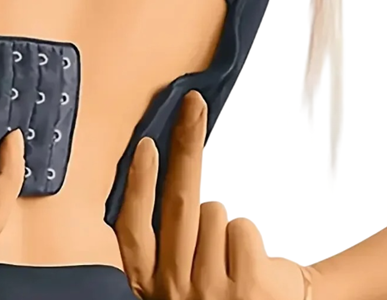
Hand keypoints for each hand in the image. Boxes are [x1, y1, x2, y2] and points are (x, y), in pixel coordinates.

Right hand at [115, 90, 314, 299]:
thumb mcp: (173, 289)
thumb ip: (163, 250)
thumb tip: (157, 179)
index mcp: (147, 287)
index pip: (134, 225)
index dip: (138, 181)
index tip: (146, 144)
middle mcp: (171, 291)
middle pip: (177, 202)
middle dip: (185, 144)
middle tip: (194, 105)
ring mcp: (209, 292)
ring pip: (214, 214)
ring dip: (224, 225)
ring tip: (230, 262)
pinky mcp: (246, 289)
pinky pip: (242, 229)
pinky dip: (249, 238)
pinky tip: (252, 269)